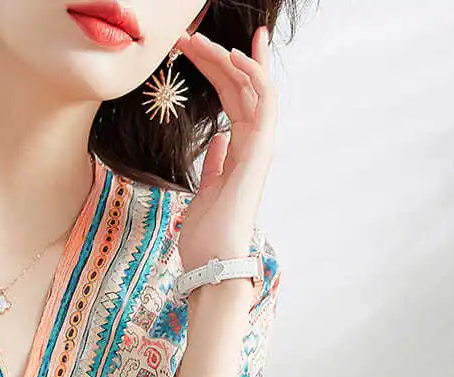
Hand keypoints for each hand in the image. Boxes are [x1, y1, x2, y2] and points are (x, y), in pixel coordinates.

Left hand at [172, 24, 278, 268]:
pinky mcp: (261, 151)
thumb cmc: (207, 236)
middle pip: (240, 87)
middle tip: (188, 35)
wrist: (212, 263)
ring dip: (229, 59)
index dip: (222, 71)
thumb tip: (217, 140)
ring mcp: (261, 147)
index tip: (206, 45)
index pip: (235, 99)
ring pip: (253, 87)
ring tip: (201, 39)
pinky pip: (264, 102)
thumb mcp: (205, 191)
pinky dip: (252, 75)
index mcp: (241, 151)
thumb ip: (215, 163)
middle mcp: (255, 145)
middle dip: (216, 58)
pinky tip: (232, 56)